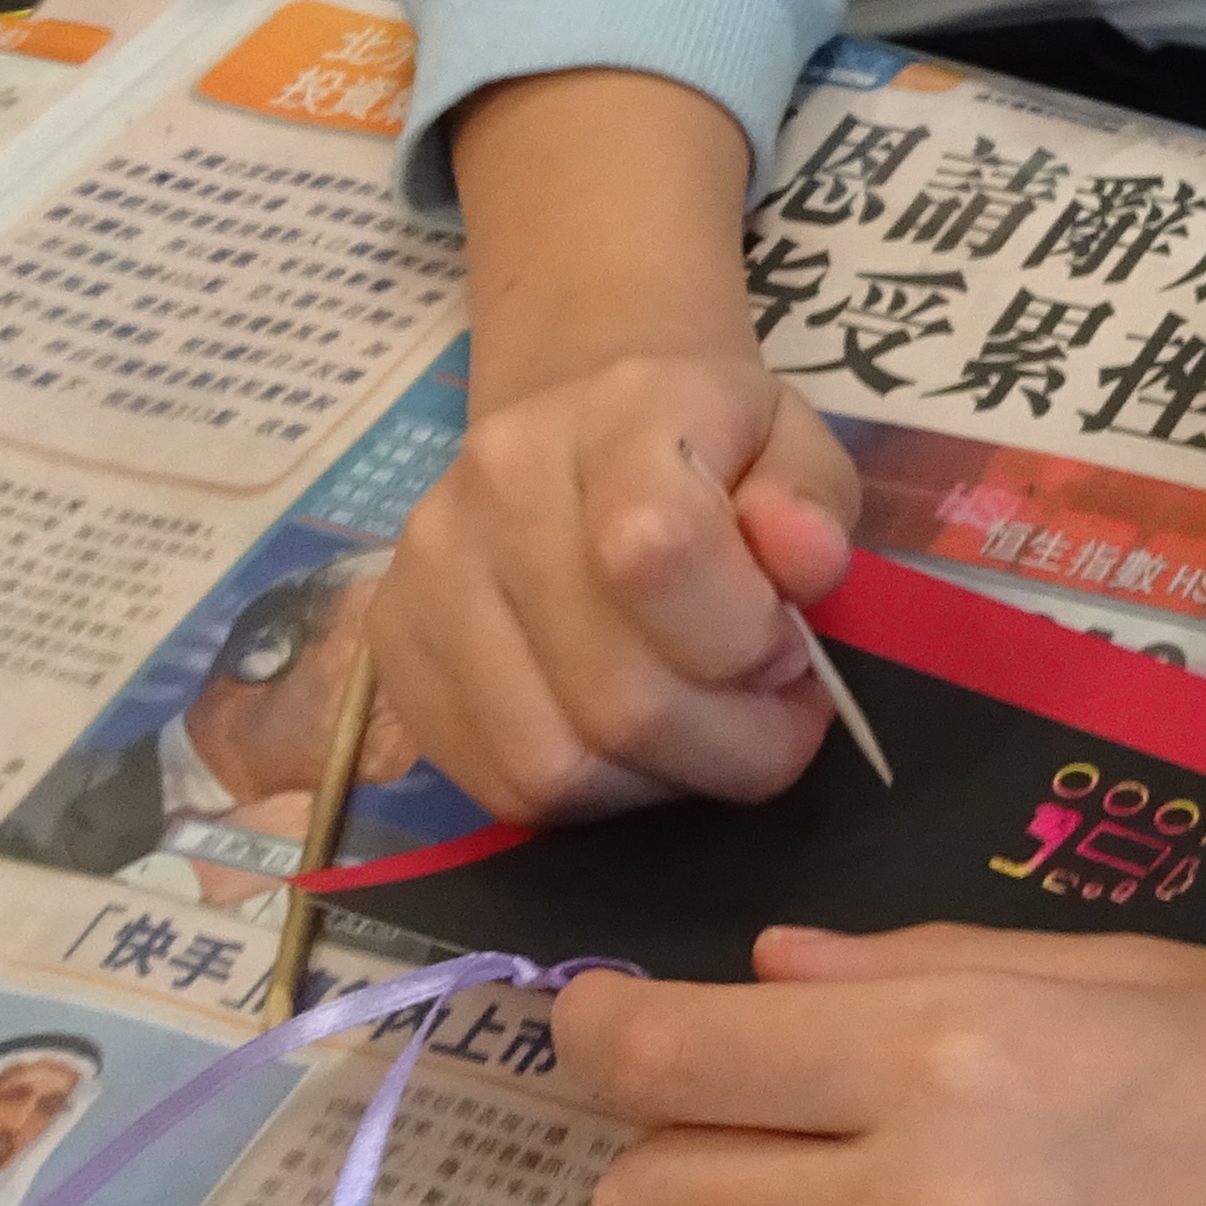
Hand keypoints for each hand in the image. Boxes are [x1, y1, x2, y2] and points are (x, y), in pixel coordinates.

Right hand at [374, 348, 861, 820]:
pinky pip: (501, 785)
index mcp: (617, 411)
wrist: (583, 429)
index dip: (743, 641)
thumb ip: (812, 503)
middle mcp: (498, 484)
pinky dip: (594, 794)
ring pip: (555, 762)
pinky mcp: (394, 651)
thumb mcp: (795, 448)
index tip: (790, 653)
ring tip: (704, 724)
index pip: (658, 552)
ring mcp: (427, 573)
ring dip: (661, 777)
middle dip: (729, 740)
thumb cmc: (712, 451)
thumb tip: (805, 562)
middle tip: (772, 711)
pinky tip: (634, 745)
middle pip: (615, 693)